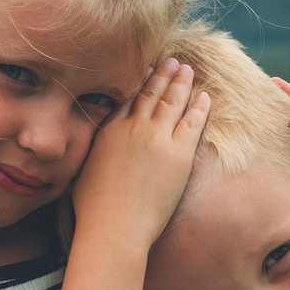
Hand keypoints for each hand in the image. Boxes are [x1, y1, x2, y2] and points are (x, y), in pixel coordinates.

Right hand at [71, 58, 211, 248]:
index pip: (127, 99)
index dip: (139, 83)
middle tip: (172, 62)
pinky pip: (192, 122)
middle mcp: (133, 128)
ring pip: (172, 101)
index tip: (146, 71)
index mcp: (109, 131)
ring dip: (180, 83)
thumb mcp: (84, 171)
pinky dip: (199, 106)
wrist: (114, 227)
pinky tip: (205, 95)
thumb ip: (94, 152)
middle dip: (162, 75)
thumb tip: (95, 151)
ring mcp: (156, 138)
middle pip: (150, 94)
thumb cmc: (95, 210)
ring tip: (187, 69)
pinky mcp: (178, 154)